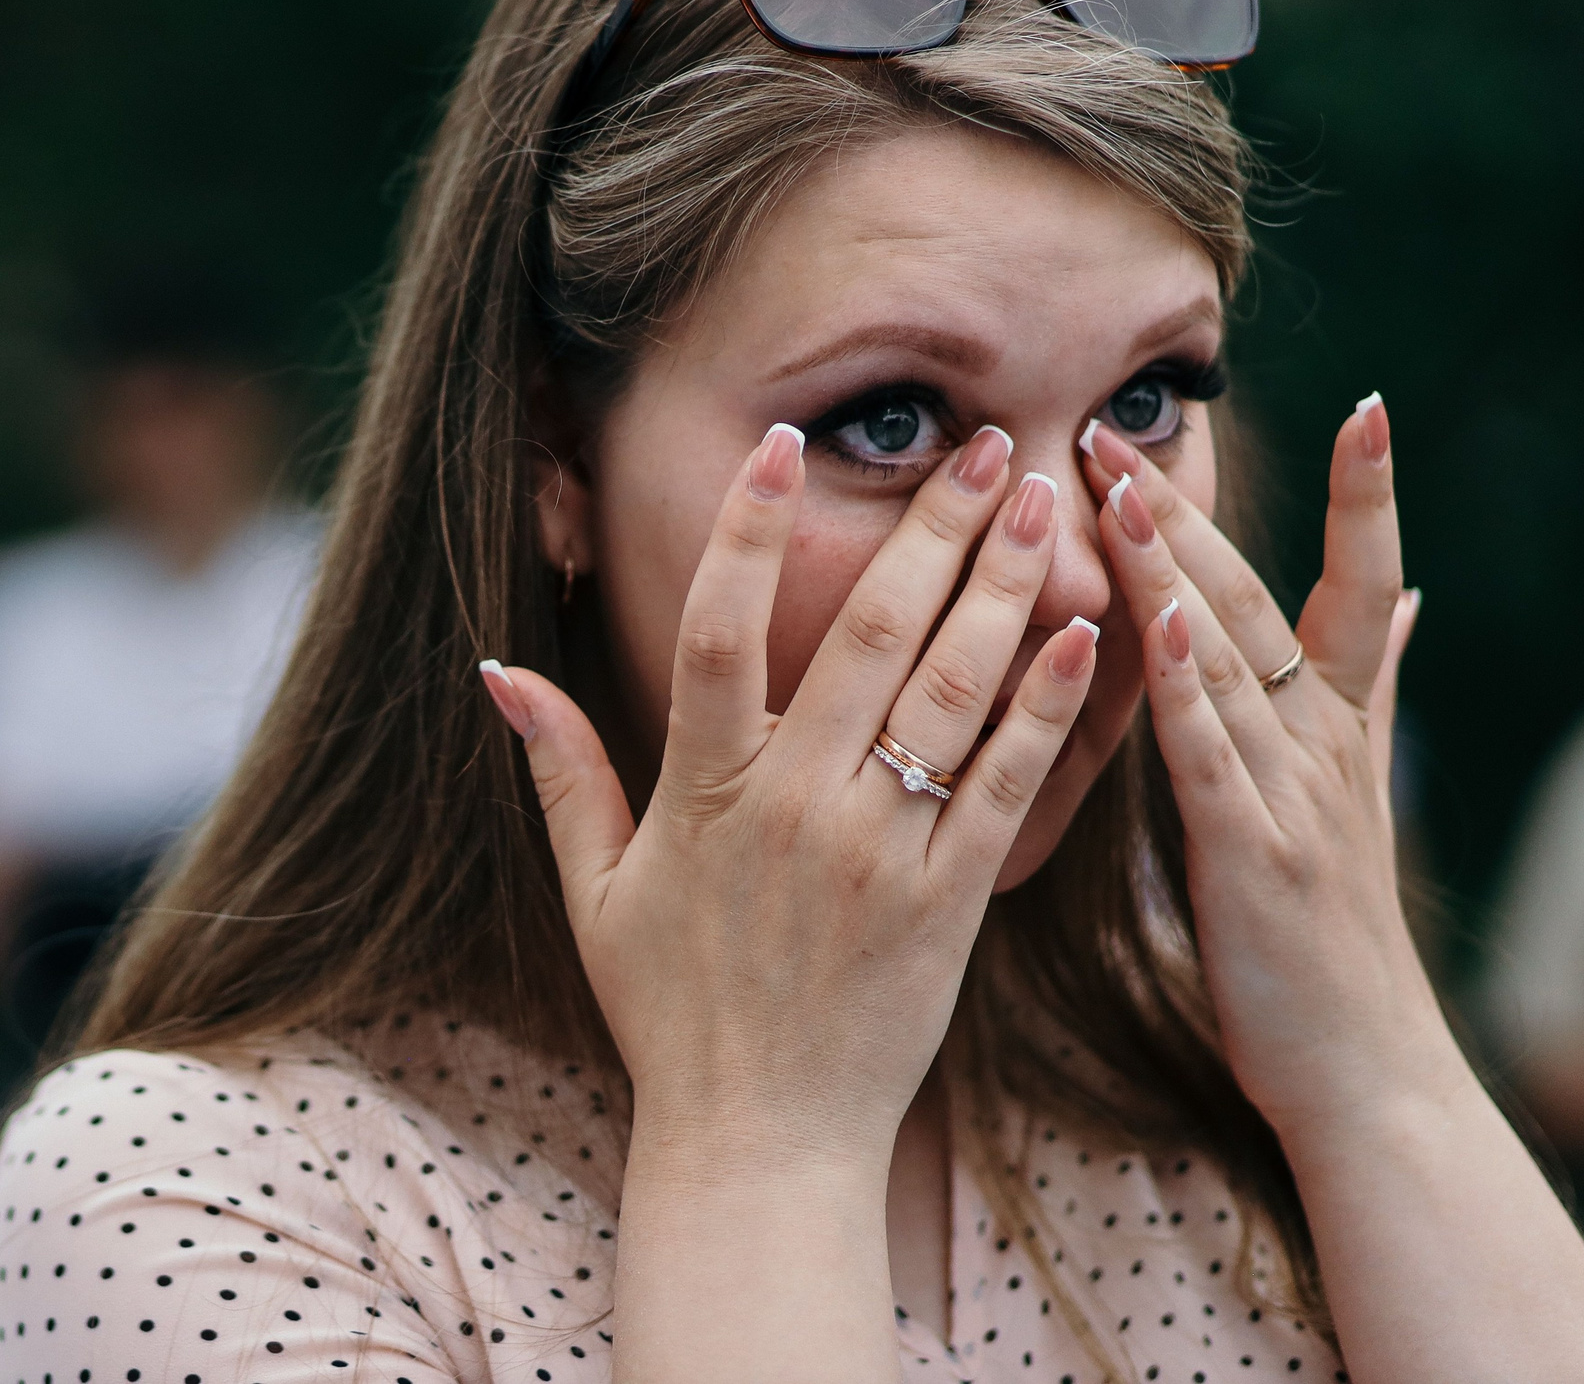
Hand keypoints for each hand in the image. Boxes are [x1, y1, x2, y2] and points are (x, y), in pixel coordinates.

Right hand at [482, 422, 1101, 1146]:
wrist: (762, 1142)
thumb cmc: (673, 1013)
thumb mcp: (596, 891)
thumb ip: (562, 771)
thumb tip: (498, 670)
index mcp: (703, 792)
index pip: (716, 629)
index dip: (750, 531)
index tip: (785, 442)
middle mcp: (794, 806)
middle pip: (867, 635)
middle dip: (926, 527)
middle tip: (975, 441)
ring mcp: (881, 851)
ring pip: (951, 691)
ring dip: (999, 586)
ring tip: (1037, 498)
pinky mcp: (952, 900)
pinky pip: (1009, 783)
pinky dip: (1049, 704)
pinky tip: (1086, 630)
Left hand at [1079, 400, 1444, 1137]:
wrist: (1363, 1072)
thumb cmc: (1333, 936)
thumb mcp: (1360, 797)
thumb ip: (1377, 690)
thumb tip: (1418, 596)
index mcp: (1342, 729)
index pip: (1364, 588)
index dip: (1370, 501)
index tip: (1371, 407)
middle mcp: (1326, 745)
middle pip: (1256, 601)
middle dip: (1186, 510)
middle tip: (1116, 427)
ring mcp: (1293, 795)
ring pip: (1225, 657)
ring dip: (1169, 567)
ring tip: (1116, 485)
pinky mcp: (1252, 854)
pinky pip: (1208, 753)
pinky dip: (1181, 684)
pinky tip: (1154, 621)